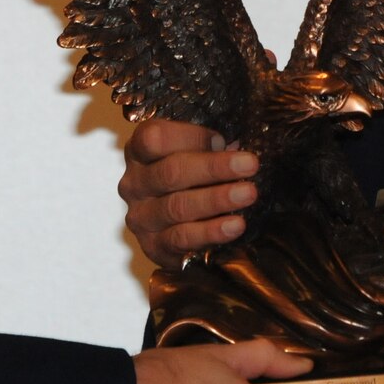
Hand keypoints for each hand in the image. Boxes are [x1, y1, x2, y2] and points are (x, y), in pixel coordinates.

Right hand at [119, 119, 259, 268]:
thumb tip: (232, 146)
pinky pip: (182, 239)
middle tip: (250, 164)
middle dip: (213, 167)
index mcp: (138, 152)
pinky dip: (211, 232)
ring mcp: (141, 217)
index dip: (190, 136)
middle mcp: (134, 184)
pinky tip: (236, 225)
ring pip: (177, 207)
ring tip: (249, 194)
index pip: (154, 138)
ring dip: (217, 199)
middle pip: (170, 172)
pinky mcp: (153, 246)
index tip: (223, 139)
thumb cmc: (188, 177)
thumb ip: (207, 145)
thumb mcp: (192, 153)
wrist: (173, 225)